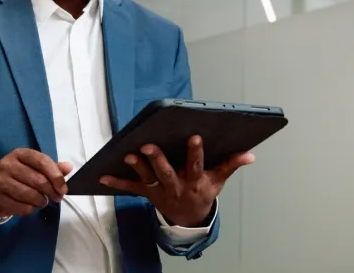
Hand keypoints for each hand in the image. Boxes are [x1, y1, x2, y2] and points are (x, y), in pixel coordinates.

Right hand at [0, 148, 72, 217]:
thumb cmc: (14, 176)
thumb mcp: (30, 167)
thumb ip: (50, 167)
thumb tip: (68, 167)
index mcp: (19, 154)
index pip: (42, 161)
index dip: (56, 175)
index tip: (63, 188)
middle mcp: (8, 165)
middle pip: (38, 180)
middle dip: (51, 191)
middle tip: (56, 198)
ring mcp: (0, 182)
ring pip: (30, 195)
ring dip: (41, 201)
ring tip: (43, 201)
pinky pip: (21, 207)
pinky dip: (31, 209)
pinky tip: (31, 206)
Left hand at [100, 136, 254, 226]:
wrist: (188, 218)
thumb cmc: (202, 192)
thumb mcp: (218, 180)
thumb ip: (231, 165)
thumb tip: (250, 154)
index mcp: (194, 180)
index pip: (195, 165)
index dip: (195, 152)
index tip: (195, 136)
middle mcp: (175, 185)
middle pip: (166, 172)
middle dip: (157, 159)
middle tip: (149, 146)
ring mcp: (159, 189)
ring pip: (147, 177)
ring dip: (137, 167)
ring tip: (128, 155)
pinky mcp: (147, 191)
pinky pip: (130, 187)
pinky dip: (116, 181)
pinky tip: (102, 175)